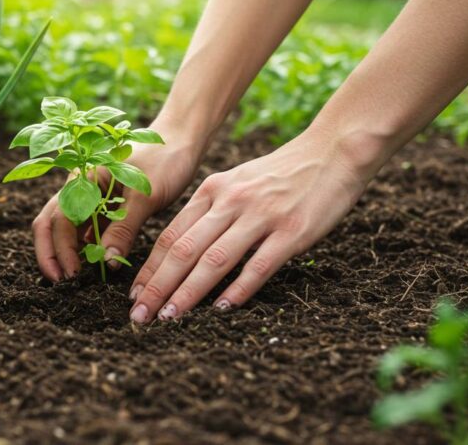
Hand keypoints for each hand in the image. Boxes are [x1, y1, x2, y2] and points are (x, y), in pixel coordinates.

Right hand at [31, 121, 203, 281]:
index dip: (60, 249)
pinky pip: (88, 228)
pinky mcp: (106, 205)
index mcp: (83, 179)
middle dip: (50, 252)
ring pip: (67, 226)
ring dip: (65, 251)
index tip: (72, 274)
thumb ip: (123, 228)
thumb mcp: (145, 196)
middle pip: (51, 222)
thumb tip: (106, 262)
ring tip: (73, 277)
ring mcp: (91, 196)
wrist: (182, 142)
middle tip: (60, 281)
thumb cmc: (164, 160)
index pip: (60, 219)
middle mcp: (81, 187)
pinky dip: (85, 246)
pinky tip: (94, 262)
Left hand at [128, 127, 374, 322]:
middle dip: (158, 287)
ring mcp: (260, 216)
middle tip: (140, 316)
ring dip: (188, 293)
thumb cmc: (282, 173)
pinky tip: (221, 308)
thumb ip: (211, 210)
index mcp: (212, 190)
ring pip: (214, 260)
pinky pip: (258, 265)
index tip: (134, 295)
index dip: (149, 268)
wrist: (333, 150)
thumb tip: (183, 248)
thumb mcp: (236, 182)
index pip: (171, 235)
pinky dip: (238, 289)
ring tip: (170, 317)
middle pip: (184, 250)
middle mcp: (230, 202)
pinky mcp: (291, 231)